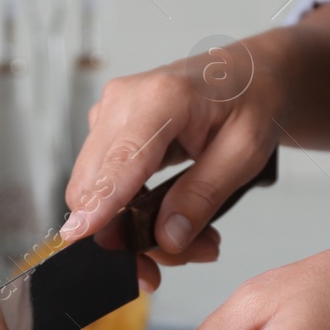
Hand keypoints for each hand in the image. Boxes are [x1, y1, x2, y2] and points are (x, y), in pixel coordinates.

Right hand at [60, 31, 290, 278]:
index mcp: (162, 98)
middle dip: (131, 234)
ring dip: (135, 228)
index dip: (100, 203)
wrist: (246, 74)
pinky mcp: (107, 132)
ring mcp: (109, 115)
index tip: (79, 235)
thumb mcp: (245, 152)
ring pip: (96, 194)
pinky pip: (105, 186)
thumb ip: (203, 195)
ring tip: (193, 241)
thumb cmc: (250, 100)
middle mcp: (122, 101)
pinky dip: (132, 212)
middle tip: (187, 255)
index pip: (121, 161)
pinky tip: (171, 220)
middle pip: (97, 186)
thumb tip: (166, 237)